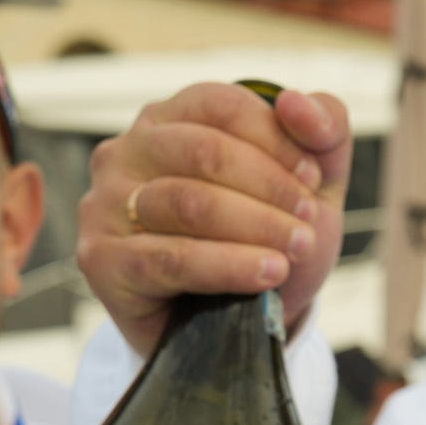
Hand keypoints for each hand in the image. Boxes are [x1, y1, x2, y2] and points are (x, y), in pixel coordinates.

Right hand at [78, 82, 350, 352]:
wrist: (236, 323)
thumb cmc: (265, 239)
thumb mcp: (310, 183)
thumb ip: (323, 130)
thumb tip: (295, 101)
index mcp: (170, 120)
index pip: (220, 105)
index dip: (276, 140)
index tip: (314, 178)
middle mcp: (127, 152)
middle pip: (204, 151)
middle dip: (271, 188)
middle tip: (310, 222)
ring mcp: (106, 205)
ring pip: (188, 203)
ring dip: (257, 227)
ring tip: (296, 250)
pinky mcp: (102, 260)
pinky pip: (169, 258)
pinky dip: (228, 266)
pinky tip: (267, 274)